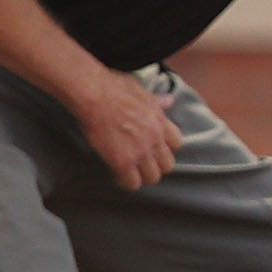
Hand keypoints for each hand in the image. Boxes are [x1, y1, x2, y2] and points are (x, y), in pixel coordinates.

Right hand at [79, 68, 182, 190]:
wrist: (94, 95)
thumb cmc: (113, 88)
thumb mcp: (142, 91)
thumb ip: (156, 101)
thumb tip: (168, 100)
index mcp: (161, 121)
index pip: (177, 143)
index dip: (165, 148)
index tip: (154, 147)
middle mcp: (155, 138)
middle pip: (167, 165)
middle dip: (156, 165)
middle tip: (142, 163)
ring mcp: (140, 152)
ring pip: (152, 177)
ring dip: (142, 176)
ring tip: (131, 172)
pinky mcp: (122, 161)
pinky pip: (132, 183)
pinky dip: (125, 182)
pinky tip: (117, 175)